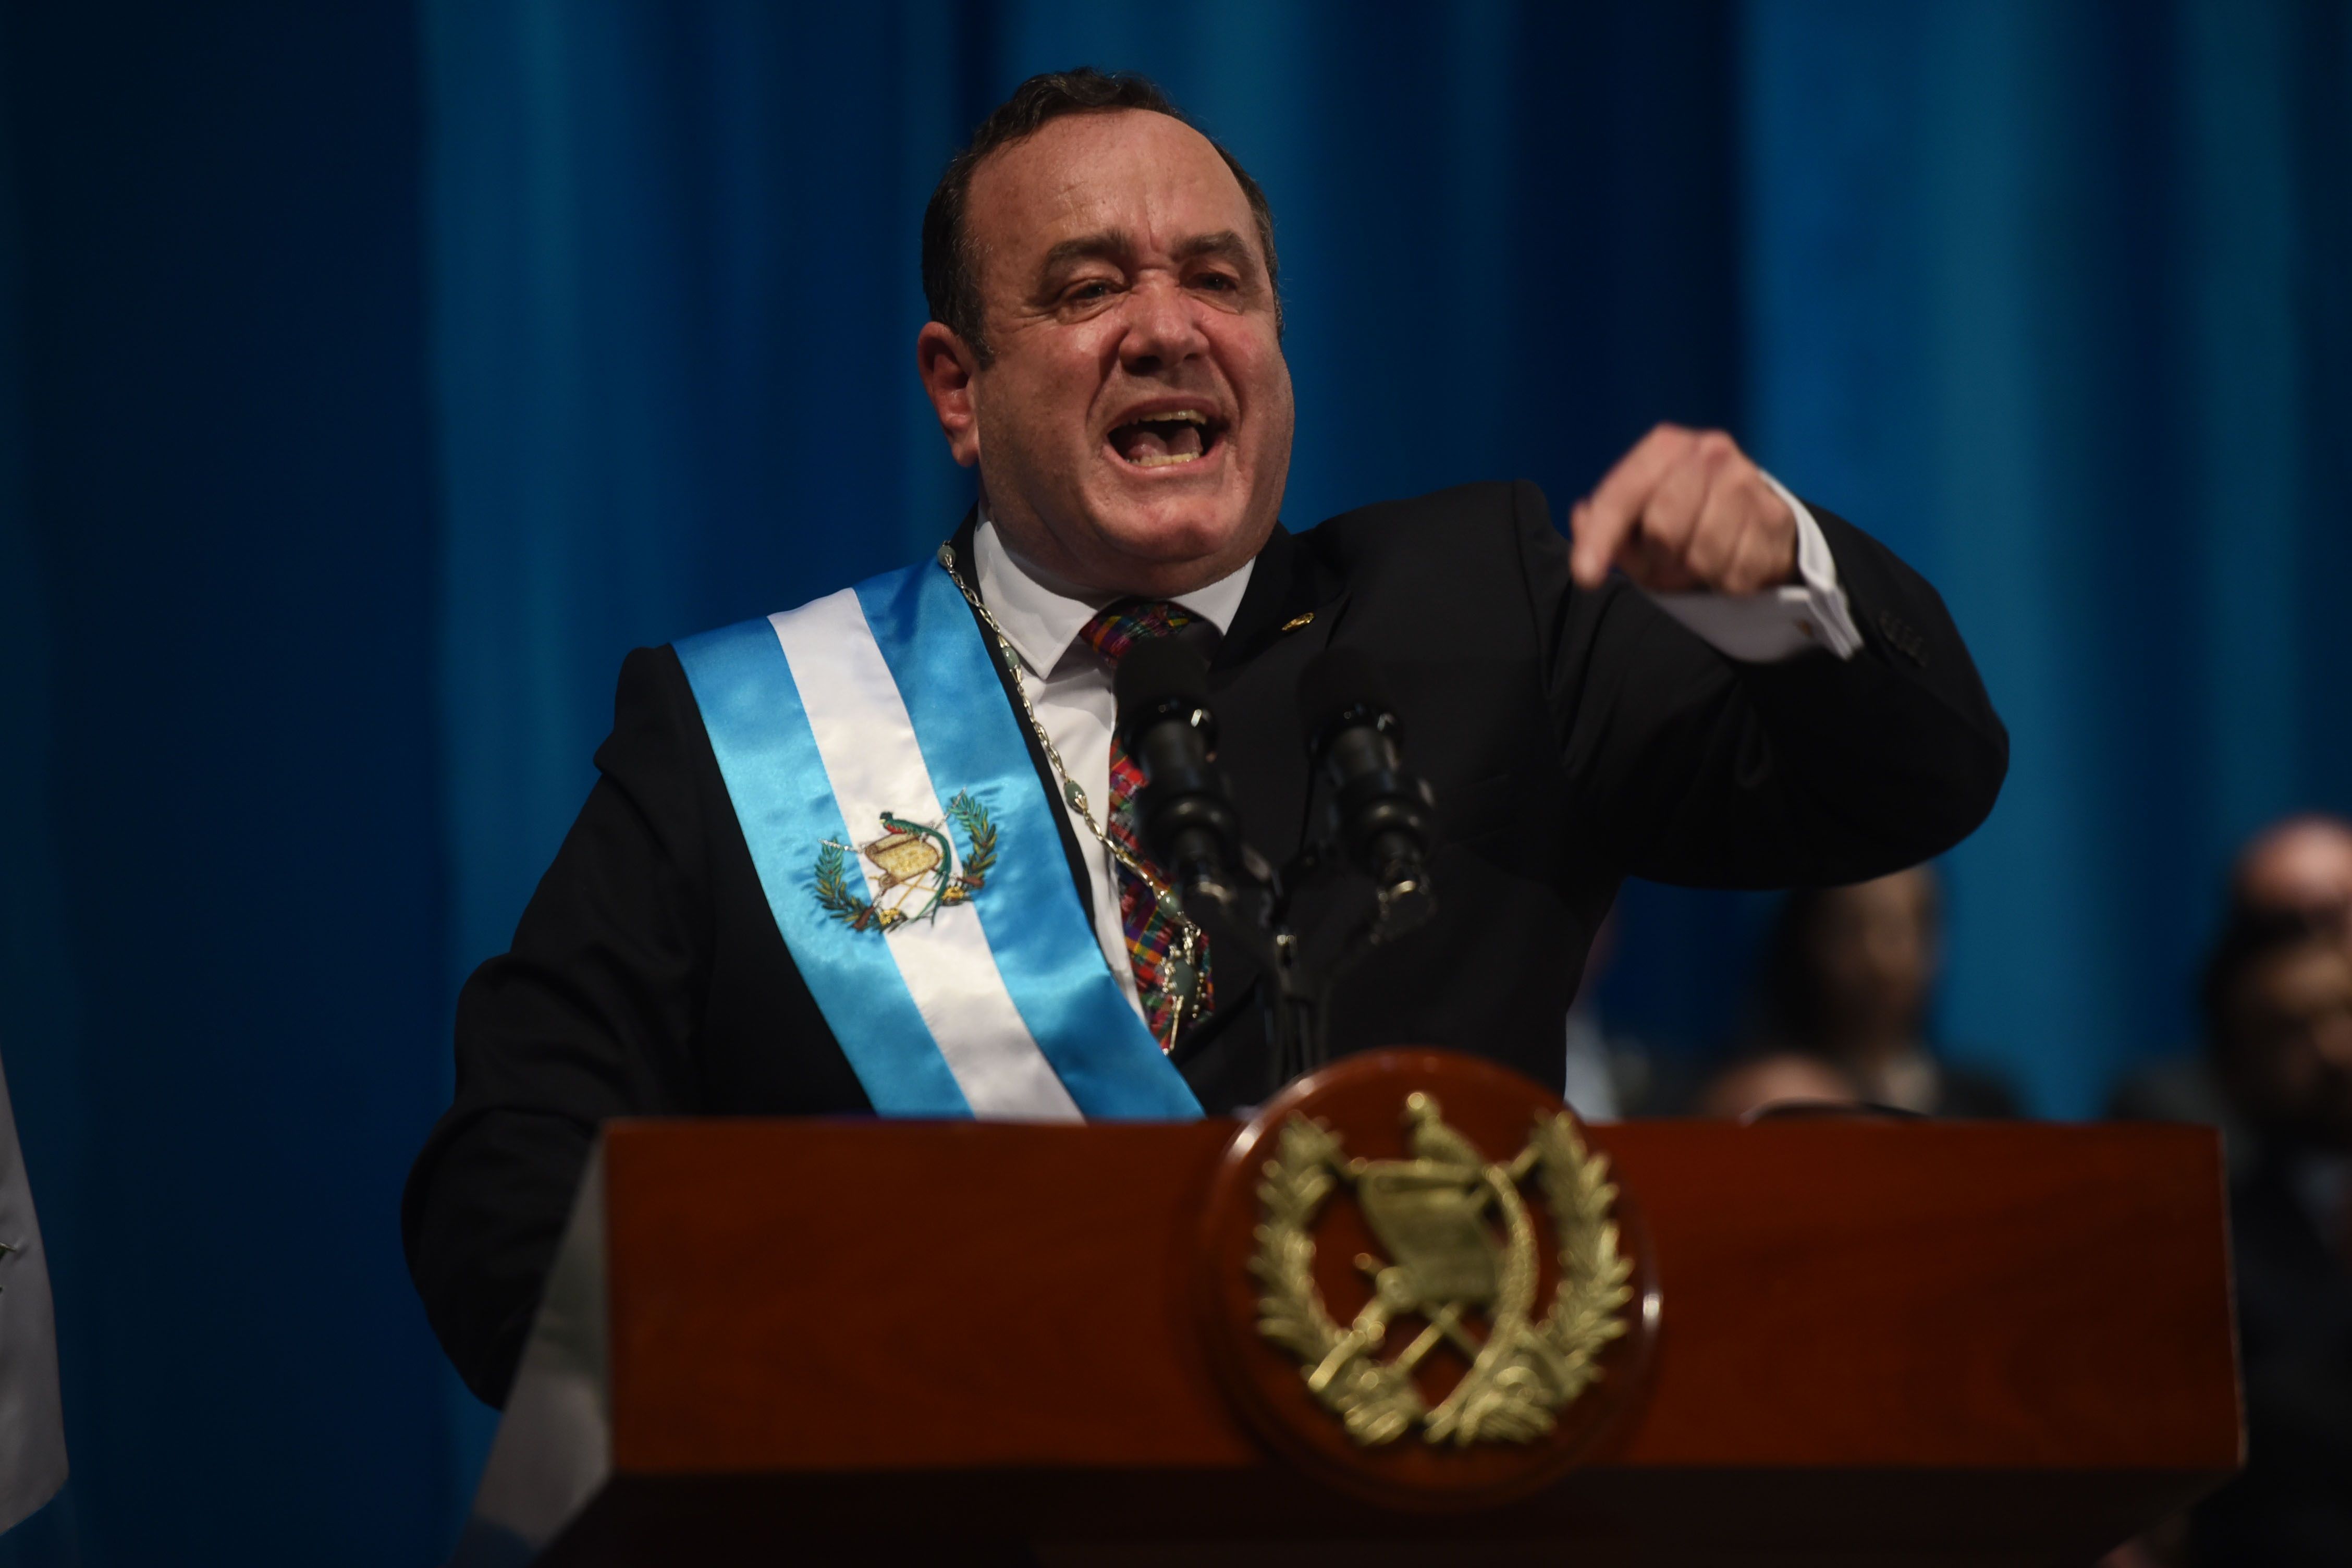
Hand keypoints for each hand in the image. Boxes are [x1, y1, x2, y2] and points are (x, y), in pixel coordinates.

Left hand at [1569, 424, 1796, 593]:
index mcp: (1666, 446)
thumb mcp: (1635, 521)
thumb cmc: (1683, 521)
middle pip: (1662, 528)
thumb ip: (1602, 523)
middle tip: (1665, 560)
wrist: (1756, 524)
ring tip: (1697, 559)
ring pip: (1701, 555)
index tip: (1586, 575)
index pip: (1624, 493)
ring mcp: (1747, 482)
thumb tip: (1582, 516)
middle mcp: (1710, 452)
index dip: (1602, 537)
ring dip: (1692, 572)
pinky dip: (1723, 581)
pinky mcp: (1774, 518)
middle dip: (1657, 558)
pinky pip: (1733, 574)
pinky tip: (1728, 562)